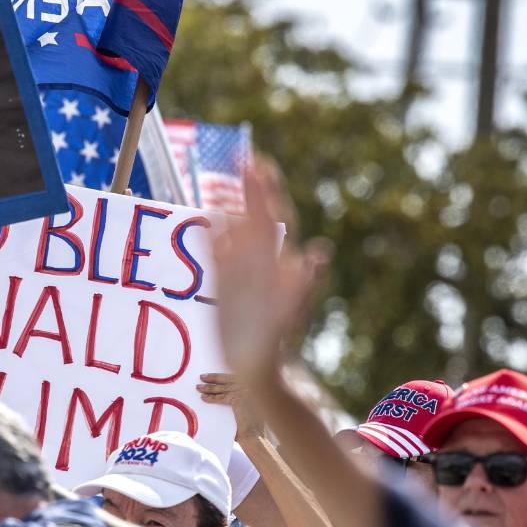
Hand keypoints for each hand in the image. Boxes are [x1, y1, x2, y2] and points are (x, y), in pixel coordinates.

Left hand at [197, 372, 265, 438]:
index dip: (223, 376)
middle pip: (228, 379)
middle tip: (202, 377)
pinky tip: (203, 398)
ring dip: (209, 387)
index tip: (212, 375)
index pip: (234, 377)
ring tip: (199, 387)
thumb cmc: (252, 424)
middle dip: (214, 378)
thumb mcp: (247, 405)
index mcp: (253, 385)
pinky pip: (221, 397)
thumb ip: (239, 397)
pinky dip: (211, 397)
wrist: (255, 435)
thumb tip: (225, 391)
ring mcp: (245, 391)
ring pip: (223, 388)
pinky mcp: (238, 399)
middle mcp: (250, 385)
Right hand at [212, 158, 326, 381]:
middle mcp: (261, 260)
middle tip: (245, 159)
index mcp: (278, 261)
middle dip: (251, 189)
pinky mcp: (224, 283)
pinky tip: (208, 221)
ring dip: (230, 206)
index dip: (266, 191)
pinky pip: (217, 252)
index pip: (273, 217)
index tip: (258, 163)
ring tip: (224, 183)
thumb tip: (318, 252)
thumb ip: (303, 280)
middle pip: (255, 216)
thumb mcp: (290, 310)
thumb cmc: (276, 341)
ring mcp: (242, 270)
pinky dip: (212, 235)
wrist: (256, 367)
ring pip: (235, 230)